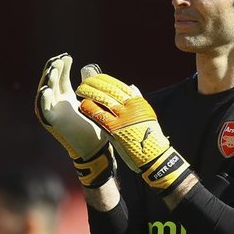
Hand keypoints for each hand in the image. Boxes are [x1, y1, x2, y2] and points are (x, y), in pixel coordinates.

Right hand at [35, 53, 113, 186]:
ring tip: (53, 69)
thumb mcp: (93, 100)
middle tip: (61, 59)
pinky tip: (47, 89)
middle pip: (51, 80)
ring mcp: (53, 111)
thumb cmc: (97, 125)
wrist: (96, 146)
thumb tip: (92, 69)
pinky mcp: (51, 121)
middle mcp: (57, 102)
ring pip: (45, 91)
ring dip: (48, 79)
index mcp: (66, 97)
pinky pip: (43, 108)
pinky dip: (43, 98)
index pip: (60, 76)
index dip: (62, 65)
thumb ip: (90, 85)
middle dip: (54, 68)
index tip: (68, 56)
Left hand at [76, 73, 194, 194]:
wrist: (153, 156)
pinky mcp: (115, 129)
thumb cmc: (149, 137)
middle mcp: (131, 107)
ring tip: (80, 89)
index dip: (105, 80)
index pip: (119, 85)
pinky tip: (82, 104)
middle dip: (94, 83)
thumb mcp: (147, 114)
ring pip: (103, 99)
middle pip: (109, 89)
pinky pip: (99, 115)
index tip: (95, 77)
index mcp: (137, 102)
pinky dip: (90, 108)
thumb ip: (137, 100)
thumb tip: (131, 86)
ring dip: (89, 92)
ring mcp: (123, 118)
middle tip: (84, 82)